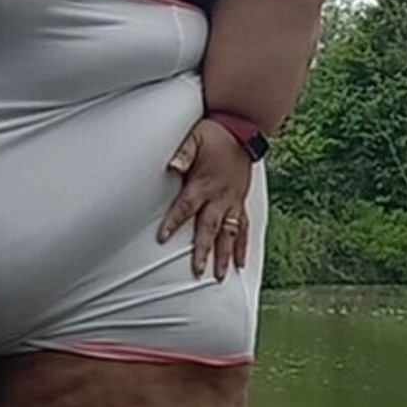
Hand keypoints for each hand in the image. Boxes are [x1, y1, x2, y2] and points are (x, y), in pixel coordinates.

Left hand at [158, 119, 252, 280]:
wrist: (243, 130)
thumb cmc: (214, 134)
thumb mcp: (195, 138)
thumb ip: (183, 153)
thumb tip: (172, 166)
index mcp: (204, 184)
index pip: (185, 207)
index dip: (173, 222)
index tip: (162, 239)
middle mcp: (220, 197)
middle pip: (209, 228)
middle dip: (203, 250)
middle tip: (197, 271)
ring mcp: (233, 202)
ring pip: (229, 234)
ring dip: (225, 255)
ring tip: (220, 276)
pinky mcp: (241, 202)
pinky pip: (243, 227)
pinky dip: (242, 246)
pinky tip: (240, 262)